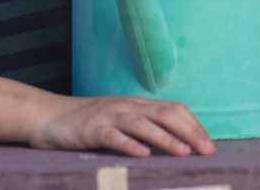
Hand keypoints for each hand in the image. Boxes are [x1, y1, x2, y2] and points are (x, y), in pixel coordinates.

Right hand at [29, 94, 215, 157]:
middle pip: (165, 113)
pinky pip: (113, 136)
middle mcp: (127, 106)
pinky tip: (142, 155)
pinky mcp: (91, 129)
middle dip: (189, 131)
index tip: (210, 145)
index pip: (174, 109)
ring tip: (184, 152)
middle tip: (207, 151)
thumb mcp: (121, 120)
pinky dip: (129, 145)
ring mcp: (109, 116)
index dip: (194, 125)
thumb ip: (144, 127)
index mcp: (138, 104)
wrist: (49, 116)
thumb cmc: (89, 122)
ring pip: (142, 124)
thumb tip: (177, 143)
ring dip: (165, 138)